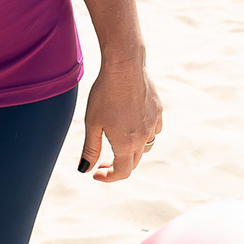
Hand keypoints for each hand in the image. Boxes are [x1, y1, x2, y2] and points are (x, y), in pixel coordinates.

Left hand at [78, 53, 162, 181]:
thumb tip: (85, 170)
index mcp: (126, 144)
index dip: (108, 176)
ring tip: (117, 140)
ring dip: (132, 151)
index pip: (121, 172)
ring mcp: (153, 124)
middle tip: (101, 160)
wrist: (125, 67)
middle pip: (133, 162)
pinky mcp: (158, 111)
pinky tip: (133, 123)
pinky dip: (144, 134)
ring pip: (146, 147)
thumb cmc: (104, 94)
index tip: (96, 173)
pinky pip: (153, 130)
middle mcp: (143, 137)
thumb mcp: (92, 123)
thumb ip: (90, 149)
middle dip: (117, 165)